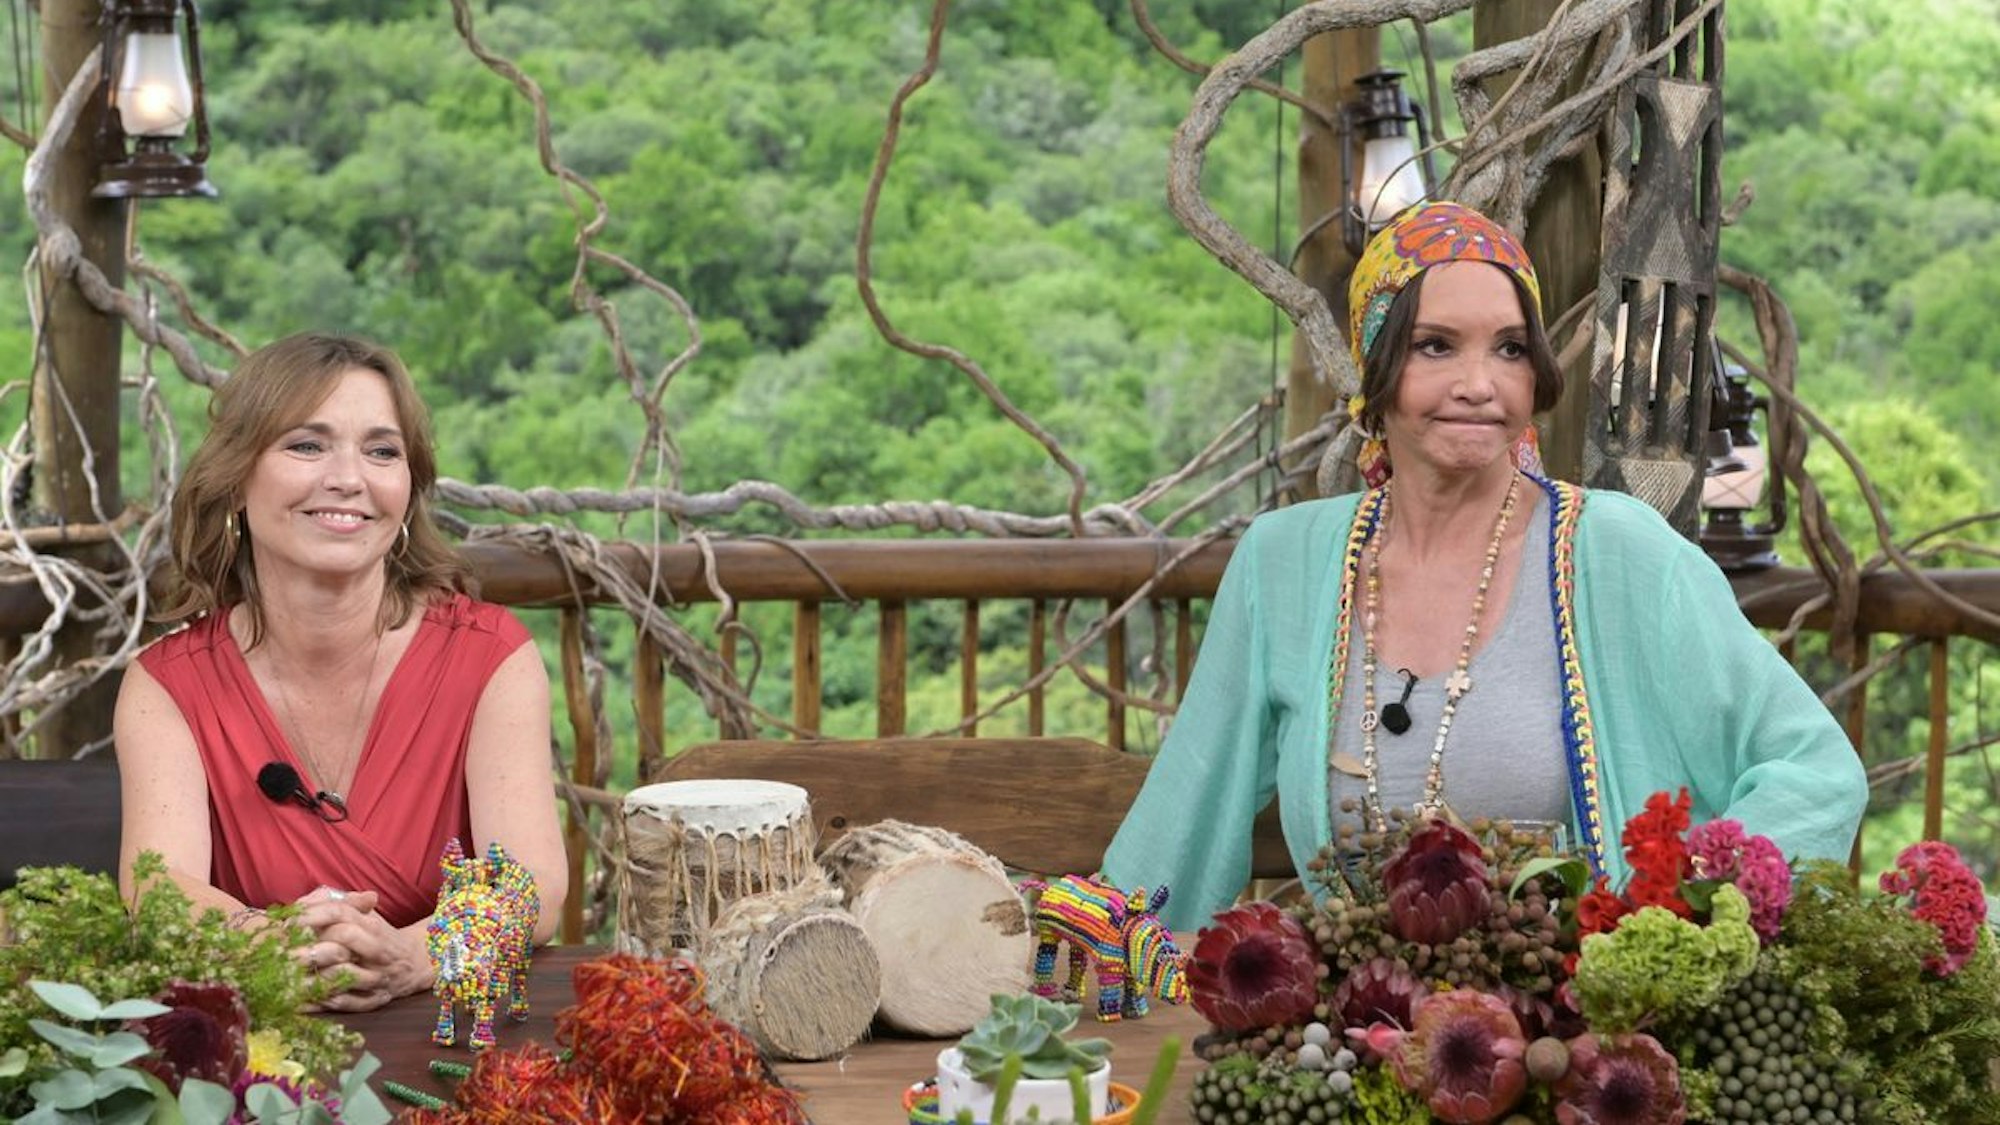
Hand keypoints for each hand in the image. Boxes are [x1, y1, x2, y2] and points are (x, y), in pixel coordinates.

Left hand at [290, 888, 431, 1011]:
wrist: (415, 963)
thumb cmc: (378, 936)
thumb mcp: (365, 915)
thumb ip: (337, 904)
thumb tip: (302, 904)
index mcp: (372, 925)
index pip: (340, 912)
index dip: (311, 915)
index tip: (285, 922)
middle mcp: (377, 950)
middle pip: (341, 941)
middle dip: (308, 946)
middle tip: (280, 953)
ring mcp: (376, 976)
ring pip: (342, 975)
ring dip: (311, 977)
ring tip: (283, 979)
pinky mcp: (374, 1000)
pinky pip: (345, 1004)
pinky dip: (319, 1004)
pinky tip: (296, 1002)